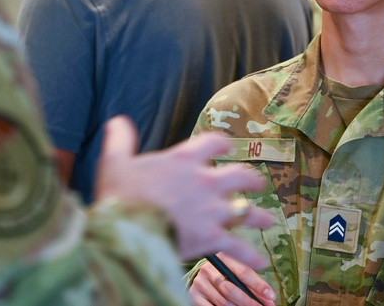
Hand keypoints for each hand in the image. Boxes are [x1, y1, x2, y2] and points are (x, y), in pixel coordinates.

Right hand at [94, 116, 274, 267]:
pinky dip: (251, 256)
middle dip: (251, 180)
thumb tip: (116, 121)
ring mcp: (212, 210)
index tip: (226, 146)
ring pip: (246, 211)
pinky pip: (238, 247)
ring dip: (259, 216)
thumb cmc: (119, 195)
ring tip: (268, 222)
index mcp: (185, 159)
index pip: (214, 142)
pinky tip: (262, 261)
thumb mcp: (114, 161)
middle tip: (258, 183)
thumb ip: (120, 140)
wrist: (126, 229)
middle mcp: (205, 181)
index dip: (222, 144)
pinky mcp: (212, 237)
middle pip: (240, 175)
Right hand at [189, 252, 276, 305]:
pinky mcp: (194, 295)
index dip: (258, 285)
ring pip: (223, 301)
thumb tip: (269, 299)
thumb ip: (252, 283)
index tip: (271, 296)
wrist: (202, 276)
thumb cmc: (227, 273)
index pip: (243, 272)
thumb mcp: (238, 272)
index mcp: (224, 257)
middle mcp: (209, 268)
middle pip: (231, 289)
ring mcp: (200, 282)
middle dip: (249, 302)